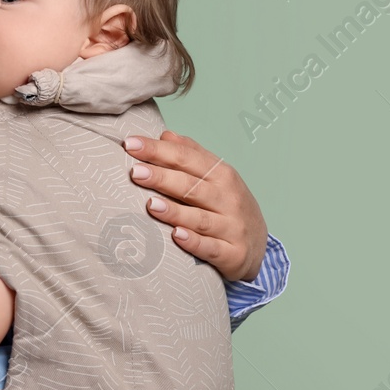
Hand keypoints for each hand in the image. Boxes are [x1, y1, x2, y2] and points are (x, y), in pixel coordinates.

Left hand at [124, 130, 266, 281]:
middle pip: (192, 186)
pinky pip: (211, 248)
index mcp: (222, 175)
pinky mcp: (233, 254)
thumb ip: (191, 155)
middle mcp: (229, 199)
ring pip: (200, 218)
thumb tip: (165, 135)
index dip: (159, 151)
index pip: (187, 158)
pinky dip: (194, 243)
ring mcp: (232, 227)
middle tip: (135, 172)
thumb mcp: (216, 177)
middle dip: (163, 178)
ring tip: (151, 204)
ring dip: (175, 211)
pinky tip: (176, 236)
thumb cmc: (227, 205)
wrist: (258, 246)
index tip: (131, 144)